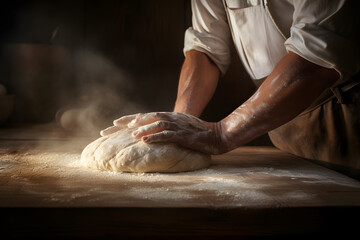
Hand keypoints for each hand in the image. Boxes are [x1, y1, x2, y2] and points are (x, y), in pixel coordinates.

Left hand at [102, 112, 227, 154]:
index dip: (129, 119)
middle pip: (145, 117)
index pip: (145, 116)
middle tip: (110, 128)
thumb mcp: (182, 128)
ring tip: (128, 134)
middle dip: (126, 123)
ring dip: (141, 128)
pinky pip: (168, 135)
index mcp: (169, 117)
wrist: (219, 135)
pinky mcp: (184, 134)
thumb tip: (154, 134)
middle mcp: (171, 118)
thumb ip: (168, 128)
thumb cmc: (200, 133)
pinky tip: (145, 140)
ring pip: (156, 123)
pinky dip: (155, 137)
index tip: (114, 124)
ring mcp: (178, 125)